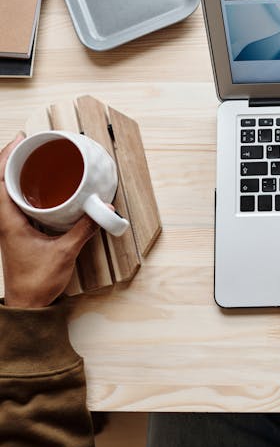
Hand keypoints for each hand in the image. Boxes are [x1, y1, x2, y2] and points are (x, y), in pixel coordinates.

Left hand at [0, 133, 96, 307]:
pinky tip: (38, 185)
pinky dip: (24, 188)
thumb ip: (84, 229)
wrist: (28, 305)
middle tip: (29, 143)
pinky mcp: (18, 231)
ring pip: (8, 191)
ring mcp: (10, 226)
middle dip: (13, 158)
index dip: (7, 157)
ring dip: (17, 173)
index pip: (0, 181)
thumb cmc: (36, 282)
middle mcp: (5, 220)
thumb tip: (102, 208)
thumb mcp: (64, 252)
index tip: (20, 141)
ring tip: (32, 157)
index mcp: (8, 221)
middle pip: (2, 181)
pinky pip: (16, 202)